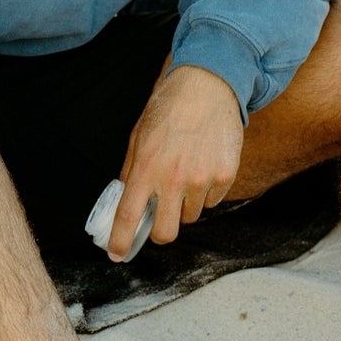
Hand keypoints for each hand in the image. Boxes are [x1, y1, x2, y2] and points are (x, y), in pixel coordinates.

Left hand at [109, 63, 242, 259]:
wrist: (206, 87)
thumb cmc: (169, 109)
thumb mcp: (139, 137)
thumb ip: (132, 171)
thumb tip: (125, 200)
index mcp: (146, 168)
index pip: (128, 215)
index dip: (120, 240)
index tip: (116, 253)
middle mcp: (173, 178)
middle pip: (165, 232)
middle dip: (160, 231)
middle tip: (159, 217)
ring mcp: (201, 179)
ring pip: (191, 216)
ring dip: (185, 204)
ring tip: (186, 173)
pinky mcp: (224, 176)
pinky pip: (212, 200)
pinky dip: (206, 191)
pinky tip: (203, 165)